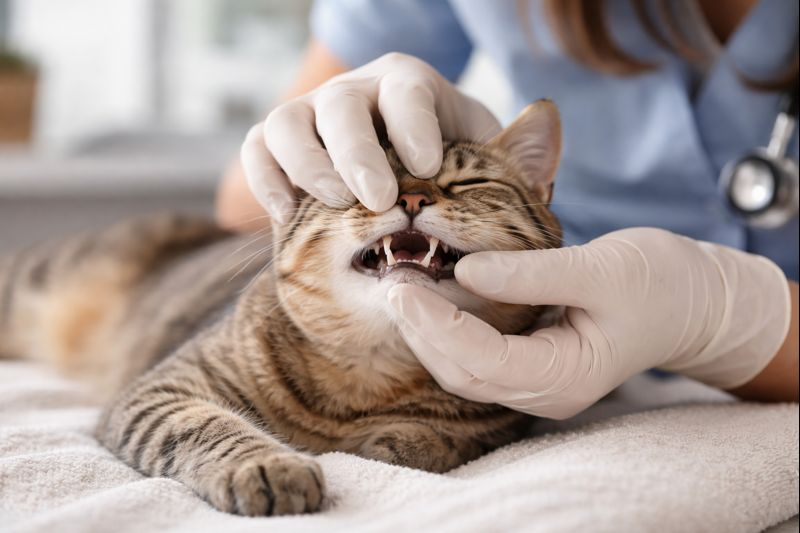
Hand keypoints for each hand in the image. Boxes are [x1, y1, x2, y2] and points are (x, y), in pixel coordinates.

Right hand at [240, 53, 500, 223]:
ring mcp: (309, 117)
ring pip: (286, 122)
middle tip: (379, 197)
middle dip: (357, 150)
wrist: (398, 194)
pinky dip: (265, 180)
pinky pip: (256, 150)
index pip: (405, 90)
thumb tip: (546, 121)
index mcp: (407, 87)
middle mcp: (353, 94)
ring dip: (306, 165)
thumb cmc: (446, 178)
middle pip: (340, 104)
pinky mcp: (276, 146)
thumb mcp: (485, 166)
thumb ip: (513, 155)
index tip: (428, 167)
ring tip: (336, 205)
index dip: (412, 124)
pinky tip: (288, 215)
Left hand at [387, 228, 790, 418]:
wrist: (689, 302)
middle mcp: (544, 391)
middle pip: (463, 372)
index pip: (483, 361)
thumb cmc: (655, 283)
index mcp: (565, 377)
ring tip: (399, 287)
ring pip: (463, 369)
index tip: (402, 287)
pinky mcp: (529, 364)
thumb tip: (465, 270)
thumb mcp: (598, 269)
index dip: (437, 325)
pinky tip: (428, 297)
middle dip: (421, 331)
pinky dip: (446, 329)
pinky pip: (474, 356)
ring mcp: (535, 383)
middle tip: (390, 283)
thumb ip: (531, 273)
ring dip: (427, 331)